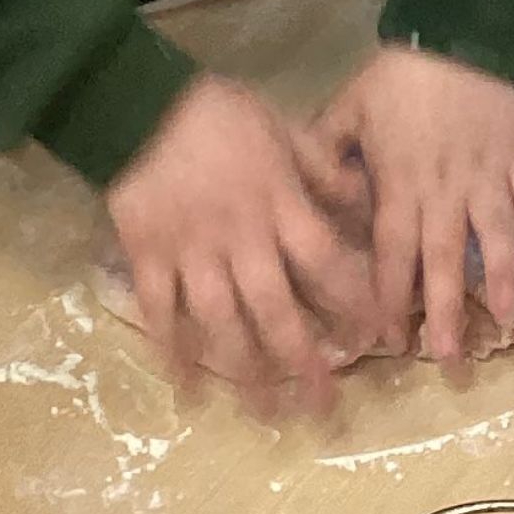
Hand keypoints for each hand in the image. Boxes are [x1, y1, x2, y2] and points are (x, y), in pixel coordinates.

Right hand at [104, 74, 376, 413]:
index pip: (327, 264)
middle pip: (277, 309)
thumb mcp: (283, 127)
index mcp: (279, 205)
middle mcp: (241, 238)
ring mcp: (192, 252)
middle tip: (323, 405)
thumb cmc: (218, 112)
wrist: (138, 101)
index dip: (353, 303)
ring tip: (266, 412)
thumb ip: (322, 168)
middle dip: (303, 360)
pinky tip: (190, 388)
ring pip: (222, 322)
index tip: (374, 339)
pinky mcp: (148, 256)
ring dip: (246, 370)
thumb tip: (365, 200)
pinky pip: (162, 311)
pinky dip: (173, 351)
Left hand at [316, 46, 513, 366]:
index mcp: (398, 184)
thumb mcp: (347, 106)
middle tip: (447, 361)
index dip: (389, 299)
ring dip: (500, 284)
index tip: (388, 340)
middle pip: (443, 262)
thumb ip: (326, 152)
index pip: (390, 254)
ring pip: (495, 240)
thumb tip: (307, 194)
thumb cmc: (401, 73)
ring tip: (504, 323)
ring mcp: (488, 178)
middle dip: (444, 314)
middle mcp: (443, 191)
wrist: (461, 29)